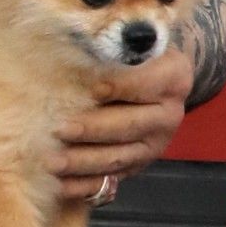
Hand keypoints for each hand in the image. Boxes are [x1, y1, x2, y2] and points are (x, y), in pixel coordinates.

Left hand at [54, 51, 192, 201]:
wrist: (157, 76)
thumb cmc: (133, 51)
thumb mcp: (132, 42)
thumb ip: (111, 46)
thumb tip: (68, 46)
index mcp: (173, 78)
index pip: (140, 84)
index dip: (113, 86)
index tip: (86, 89)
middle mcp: (170, 114)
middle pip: (127, 125)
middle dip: (90, 130)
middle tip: (57, 130)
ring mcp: (157, 143)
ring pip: (118, 156)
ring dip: (83, 162)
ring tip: (52, 162)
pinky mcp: (141, 163)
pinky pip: (112, 178)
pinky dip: (85, 184)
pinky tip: (60, 185)